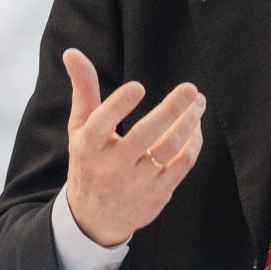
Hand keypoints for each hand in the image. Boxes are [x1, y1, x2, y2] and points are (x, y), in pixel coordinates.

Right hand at [60, 48, 204, 247]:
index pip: (101, 124)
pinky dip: (193, 143)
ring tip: (198, 103)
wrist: (94, 218)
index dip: (119, 106)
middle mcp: (111, 167)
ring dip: (189, 123)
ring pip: (170, 149)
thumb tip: (72, 52)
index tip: (138, 87)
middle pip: (145, 135)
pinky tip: (195, 127)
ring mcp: (136, 183)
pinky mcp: (157, 194)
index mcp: (89, 146)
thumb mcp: (80, 128)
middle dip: (172, 109)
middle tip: (190, 89)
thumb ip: (83, 90)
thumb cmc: (89, 161)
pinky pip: (182, 164)